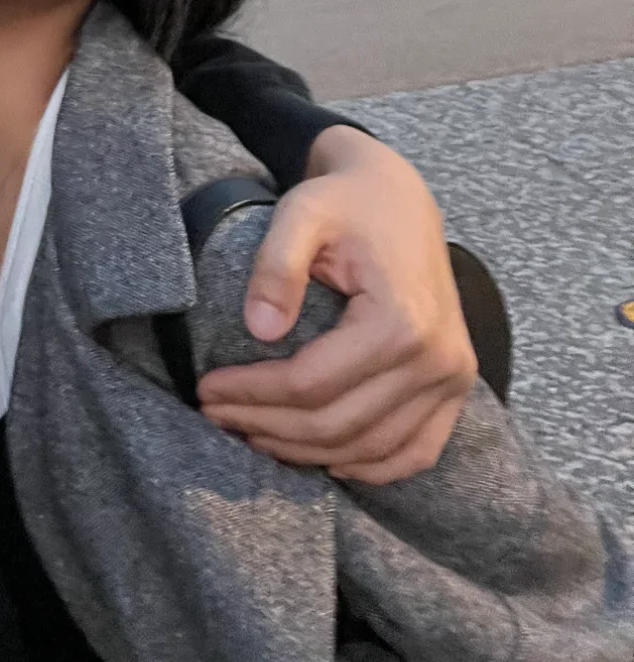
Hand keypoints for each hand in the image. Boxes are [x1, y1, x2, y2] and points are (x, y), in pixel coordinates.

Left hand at [196, 125, 476, 483]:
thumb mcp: (301, 212)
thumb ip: (276, 264)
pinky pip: (416, 451)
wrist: (398, 196)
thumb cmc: (345, 201)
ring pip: (371, 448)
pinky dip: (369, 465)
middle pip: (338, 425)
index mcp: (401, 319)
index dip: (252, 394)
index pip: (312, 384)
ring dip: (307, 453)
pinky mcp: (456, 386)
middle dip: (268, 427)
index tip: (206, 390)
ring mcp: (453, 378)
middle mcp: (437, 358)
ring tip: (252, 434)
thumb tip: (259, 330)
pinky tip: (322, 458)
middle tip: (217, 417)